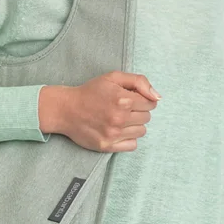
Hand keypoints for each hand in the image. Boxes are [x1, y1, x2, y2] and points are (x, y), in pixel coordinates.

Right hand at [38, 71, 159, 151]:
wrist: (66, 109)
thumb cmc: (91, 92)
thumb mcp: (113, 77)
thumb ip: (139, 82)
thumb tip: (157, 97)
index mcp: (122, 100)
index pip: (151, 103)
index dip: (143, 99)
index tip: (132, 99)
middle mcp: (119, 118)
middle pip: (147, 118)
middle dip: (138, 111)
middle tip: (124, 108)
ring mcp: (113, 134)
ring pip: (141, 132)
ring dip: (134, 125)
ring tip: (120, 119)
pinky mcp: (107, 146)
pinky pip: (132, 145)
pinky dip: (129, 138)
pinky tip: (118, 131)